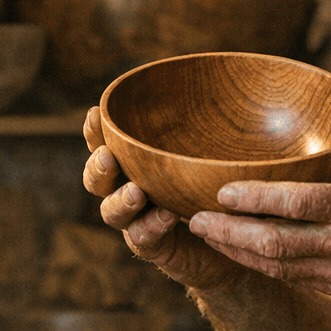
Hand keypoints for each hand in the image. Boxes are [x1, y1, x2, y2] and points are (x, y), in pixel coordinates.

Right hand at [81, 106, 241, 291]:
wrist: (235, 238)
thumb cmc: (219, 185)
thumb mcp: (214, 152)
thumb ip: (205, 129)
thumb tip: (221, 84)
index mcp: (135, 163)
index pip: (105, 144)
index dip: (94, 131)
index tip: (95, 113)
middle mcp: (128, 189)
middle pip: (97, 179)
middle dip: (98, 167)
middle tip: (108, 157)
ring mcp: (137, 220)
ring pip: (111, 212)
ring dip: (120, 200)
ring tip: (137, 192)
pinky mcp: (154, 246)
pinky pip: (142, 238)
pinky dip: (151, 226)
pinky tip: (167, 216)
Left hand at [186, 122, 330, 309]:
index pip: (295, 203)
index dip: (253, 198)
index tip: (220, 191)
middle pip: (273, 243)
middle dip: (229, 233)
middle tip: (195, 220)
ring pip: (277, 267)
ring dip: (238, 253)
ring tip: (208, 237)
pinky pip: (294, 279)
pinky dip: (263, 267)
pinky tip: (242, 255)